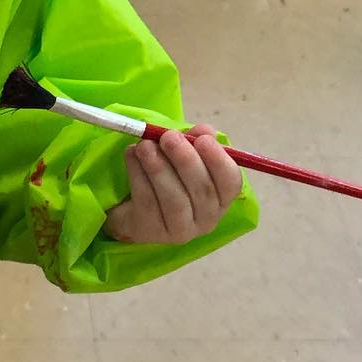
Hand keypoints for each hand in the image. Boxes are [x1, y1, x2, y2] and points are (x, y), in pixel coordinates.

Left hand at [103, 125, 241, 244]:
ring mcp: (179, 230)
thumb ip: (194, 142)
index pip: (230, 182)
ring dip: (158, 168)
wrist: (132, 209)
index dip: (218, 161)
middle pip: (202, 191)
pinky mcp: (151, 232)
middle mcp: (206, 219)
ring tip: (144, 146)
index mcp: (221, 199)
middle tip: (168, 137)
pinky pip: (147, 202)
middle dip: (185, 160)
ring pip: (174, 199)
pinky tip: (131, 156)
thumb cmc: (165, 178)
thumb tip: (205, 129)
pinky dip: (137, 176)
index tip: (203, 139)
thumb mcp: (180, 157)